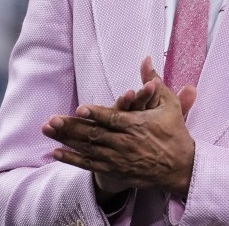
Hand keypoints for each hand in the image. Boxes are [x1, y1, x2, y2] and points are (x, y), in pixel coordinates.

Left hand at [42, 57, 197, 195]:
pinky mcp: (115, 170)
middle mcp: (125, 143)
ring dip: (66, 141)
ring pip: (88, 149)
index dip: (96, 114)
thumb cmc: (175, 132)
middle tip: (51, 121)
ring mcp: (118, 158)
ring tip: (48, 132)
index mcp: (137, 125)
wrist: (181, 167)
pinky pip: (90, 166)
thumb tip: (145, 58)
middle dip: (71, 127)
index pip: (113, 118)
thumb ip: (154, 80)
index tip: (79, 108)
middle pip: (94, 135)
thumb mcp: (168, 103)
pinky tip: (56, 152)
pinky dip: (72, 159)